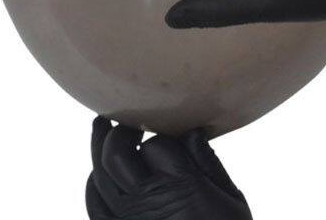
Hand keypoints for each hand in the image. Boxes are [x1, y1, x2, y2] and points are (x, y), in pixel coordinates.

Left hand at [86, 117, 251, 219]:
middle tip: (127, 121)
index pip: (156, 143)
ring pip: (99, 175)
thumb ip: (208, 163)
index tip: (168, 131)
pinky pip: (94, 204)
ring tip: (103, 130)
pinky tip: (99, 173)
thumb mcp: (231, 201)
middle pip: (116, 153)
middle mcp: (148, 201)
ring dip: (99, 148)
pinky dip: (93, 183)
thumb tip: (192, 132)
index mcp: (181, 186)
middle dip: (120, 131)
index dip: (162, 134)